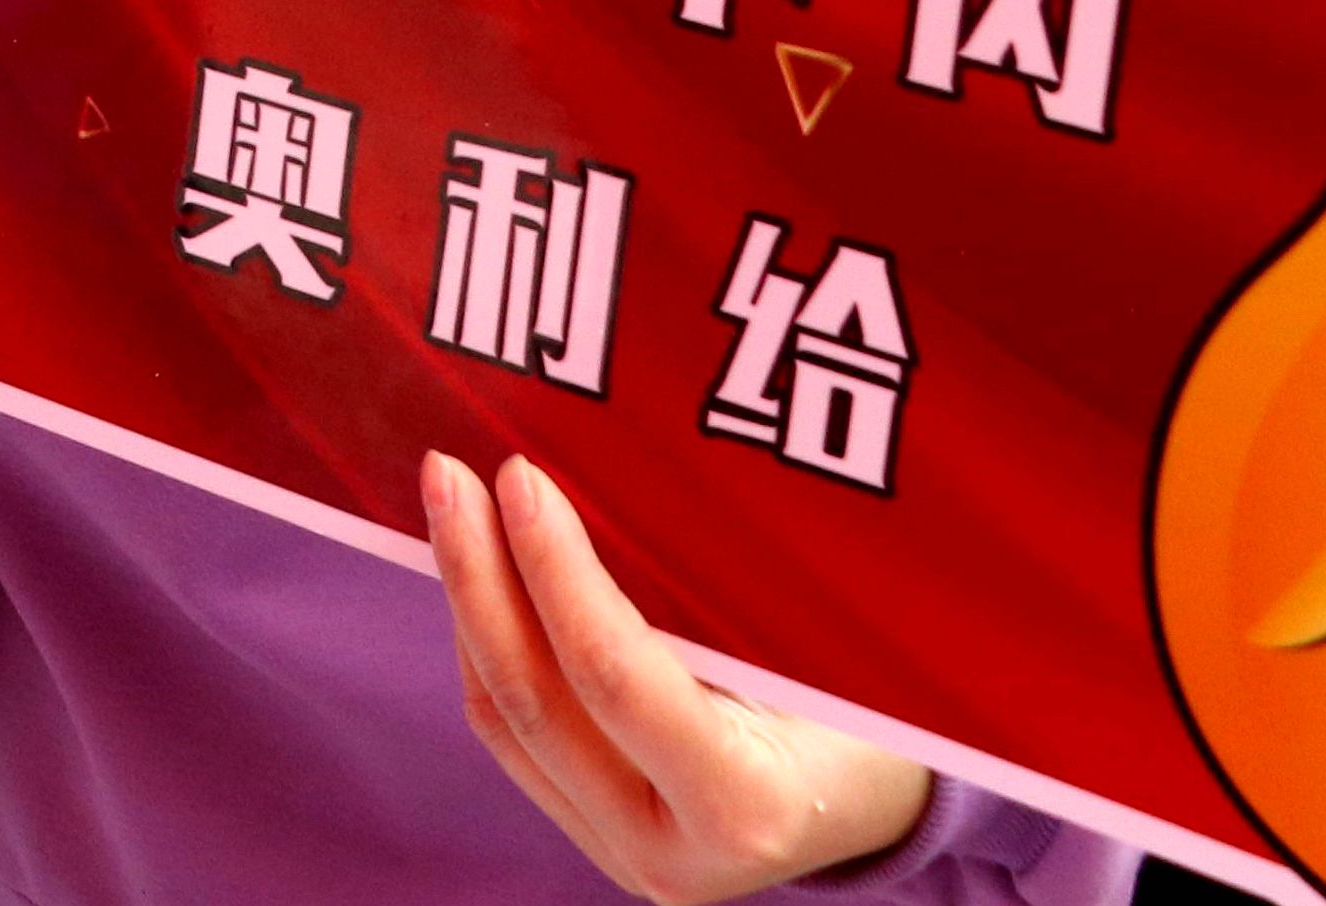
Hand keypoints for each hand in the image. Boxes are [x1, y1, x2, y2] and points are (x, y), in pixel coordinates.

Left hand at [427, 452, 926, 897]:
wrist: (876, 803)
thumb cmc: (873, 710)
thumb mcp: (818, 651)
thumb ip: (714, 594)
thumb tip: (593, 471)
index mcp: (746, 807)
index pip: (615, 677)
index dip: (556, 570)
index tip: (520, 475)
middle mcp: (670, 854)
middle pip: (533, 704)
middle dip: (477, 575)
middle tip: (449, 472)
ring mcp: (621, 854)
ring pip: (504, 720)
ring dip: (468, 604)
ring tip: (453, 506)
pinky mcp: (591, 835)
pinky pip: (512, 735)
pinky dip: (487, 644)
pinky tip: (480, 573)